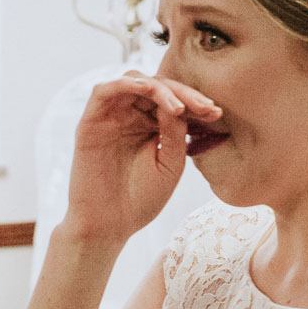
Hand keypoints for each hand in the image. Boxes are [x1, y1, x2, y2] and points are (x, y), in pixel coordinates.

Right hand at [64, 71, 220, 245]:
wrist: (109, 226)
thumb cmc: (140, 200)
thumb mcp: (169, 164)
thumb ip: (175, 132)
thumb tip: (180, 103)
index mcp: (150, 126)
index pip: (173, 101)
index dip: (195, 103)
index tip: (216, 114)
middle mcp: (130, 116)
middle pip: (157, 86)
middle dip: (184, 94)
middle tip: (205, 108)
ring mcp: (110, 117)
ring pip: (133, 81)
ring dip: (158, 88)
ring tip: (179, 106)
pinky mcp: (90, 121)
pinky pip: (103, 90)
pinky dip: (126, 84)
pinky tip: (148, 91)